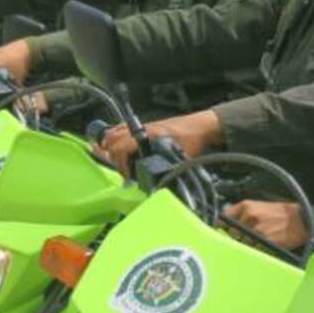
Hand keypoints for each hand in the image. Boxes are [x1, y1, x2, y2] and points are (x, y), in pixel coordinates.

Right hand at [97, 110, 221, 175]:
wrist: (202, 127)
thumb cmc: (193, 140)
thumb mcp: (180, 158)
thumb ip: (167, 170)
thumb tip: (154, 186)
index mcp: (148, 134)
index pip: (121, 147)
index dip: (120, 165)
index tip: (128, 177)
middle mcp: (142, 128)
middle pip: (113, 138)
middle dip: (113, 156)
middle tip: (122, 171)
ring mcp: (143, 126)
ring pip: (115, 131)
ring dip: (111, 146)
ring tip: (114, 160)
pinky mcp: (145, 127)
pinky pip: (123, 128)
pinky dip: (116, 137)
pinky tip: (118, 147)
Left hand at [223, 201, 308, 249]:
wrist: (302, 219)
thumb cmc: (283, 213)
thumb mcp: (260, 207)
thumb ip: (244, 214)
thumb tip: (229, 224)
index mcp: (247, 206)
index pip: (225, 218)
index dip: (222, 226)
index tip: (220, 231)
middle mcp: (249, 217)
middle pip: (231, 232)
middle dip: (234, 237)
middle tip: (241, 240)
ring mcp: (256, 230)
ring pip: (241, 242)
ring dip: (244, 245)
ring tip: (254, 244)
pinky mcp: (264, 242)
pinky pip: (252, 249)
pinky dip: (254, 251)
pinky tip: (261, 248)